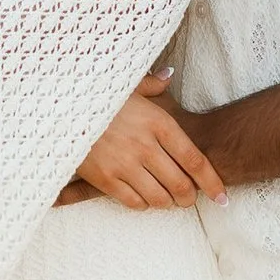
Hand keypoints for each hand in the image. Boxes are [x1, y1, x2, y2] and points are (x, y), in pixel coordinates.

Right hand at [68, 75, 225, 210]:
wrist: (58, 107)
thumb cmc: (96, 95)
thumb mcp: (126, 84)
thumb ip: (152, 83)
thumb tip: (169, 75)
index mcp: (158, 122)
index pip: (194, 159)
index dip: (212, 182)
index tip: (221, 196)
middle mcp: (145, 146)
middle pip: (181, 184)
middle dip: (190, 197)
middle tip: (190, 198)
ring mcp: (124, 164)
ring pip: (159, 198)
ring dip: (168, 203)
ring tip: (168, 199)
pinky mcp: (104, 179)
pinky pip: (134, 202)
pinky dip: (144, 204)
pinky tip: (144, 198)